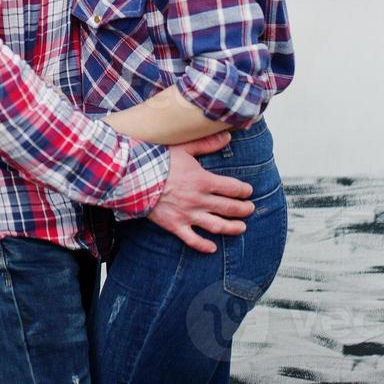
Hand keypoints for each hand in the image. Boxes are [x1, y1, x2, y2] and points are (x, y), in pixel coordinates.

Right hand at [146, 131, 253, 253]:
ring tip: (241, 228)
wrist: (133, 176)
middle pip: (229, 207)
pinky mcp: (175, 225)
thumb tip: (227, 136)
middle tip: (250, 209)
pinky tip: (212, 248)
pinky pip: (193, 240)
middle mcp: (199, 200)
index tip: (248, 191)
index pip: (232, 188)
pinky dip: (204, 246)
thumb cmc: (158, 160)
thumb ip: (207, 144)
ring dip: (232, 228)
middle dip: (243, 209)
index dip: (243, 190)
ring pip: (216, 225)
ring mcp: (187, 214)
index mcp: (203, 180)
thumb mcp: (184, 148)